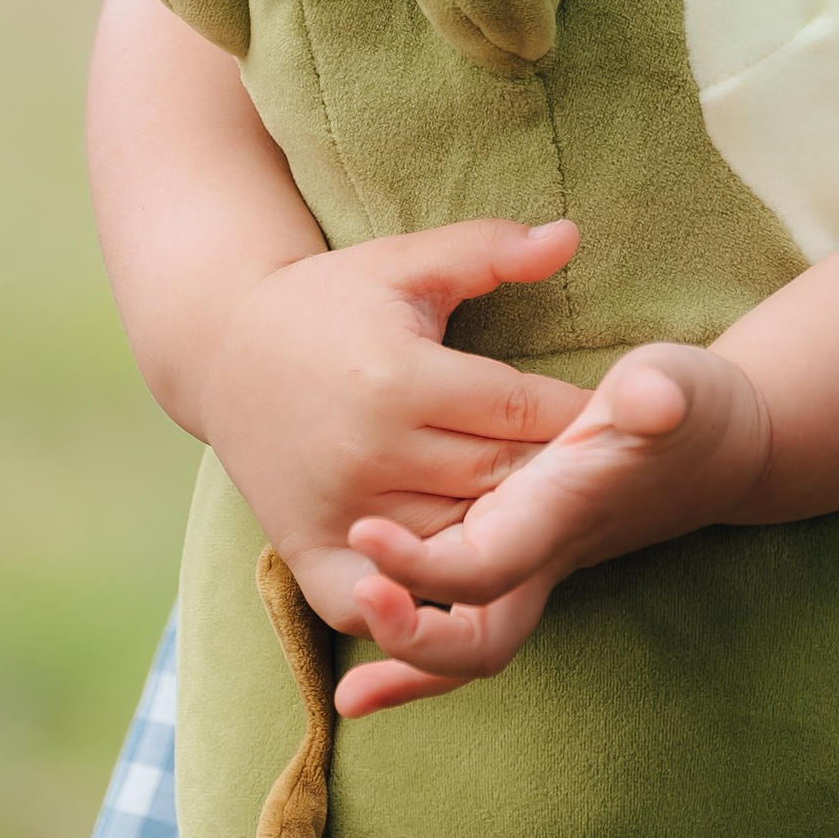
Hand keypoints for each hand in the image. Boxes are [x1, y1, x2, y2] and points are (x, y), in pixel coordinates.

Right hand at [196, 219, 588, 633]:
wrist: (222, 351)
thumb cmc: (330, 302)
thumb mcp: (405, 263)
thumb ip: (490, 250)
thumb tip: (572, 235)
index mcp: (400, 380)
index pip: (523, 412)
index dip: (578, 418)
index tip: (616, 419)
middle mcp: (370, 453)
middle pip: (499, 483)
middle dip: (553, 478)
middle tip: (604, 476)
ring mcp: (339, 512)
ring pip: (456, 545)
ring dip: (502, 538)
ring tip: (552, 523)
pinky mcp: (306, 551)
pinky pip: (380, 602)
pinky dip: (420, 602)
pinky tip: (459, 580)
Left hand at [334, 339, 772, 714]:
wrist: (720, 444)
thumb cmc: (690, 409)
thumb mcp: (677, 385)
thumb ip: (660, 396)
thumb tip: (652, 400)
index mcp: (560, 517)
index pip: (485, 568)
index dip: (423, 565)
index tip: (364, 531)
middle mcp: (539, 557)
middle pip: (477, 640)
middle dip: (413, 639)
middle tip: (359, 597)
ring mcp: (526, 564)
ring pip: (465, 644)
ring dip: (407, 664)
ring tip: (346, 698)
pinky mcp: (514, 551)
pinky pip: (462, 620)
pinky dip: (419, 653)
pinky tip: (364, 685)